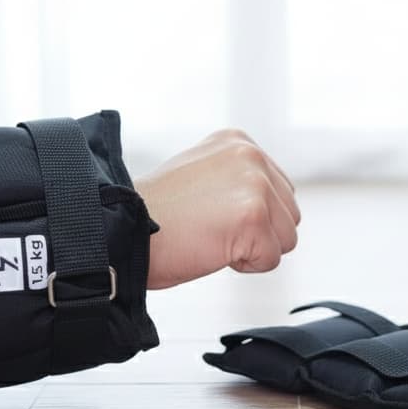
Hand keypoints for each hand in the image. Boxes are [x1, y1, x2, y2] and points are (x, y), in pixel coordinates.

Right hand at [134, 129, 300, 289]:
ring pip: (286, 239)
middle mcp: (251, 156)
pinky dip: (242, 265)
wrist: (118, 227)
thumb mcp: (202, 176)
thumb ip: (239, 181)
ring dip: (251, 249)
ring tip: (209, 236)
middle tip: (208, 229)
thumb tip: (272, 206)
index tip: (209, 215)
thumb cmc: (153, 213)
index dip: (247, 217)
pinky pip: (270, 260)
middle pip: (289, 216)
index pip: (279, 193)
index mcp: (239, 142)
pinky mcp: (253, 216)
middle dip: (256, 233)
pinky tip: (210, 248)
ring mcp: (255, 184)